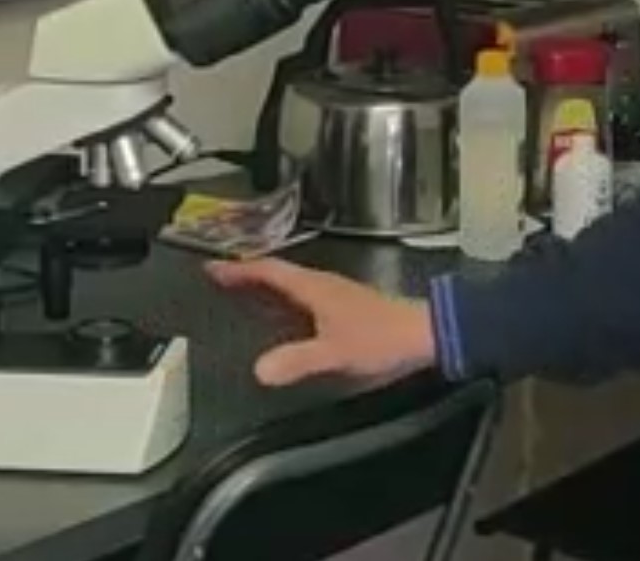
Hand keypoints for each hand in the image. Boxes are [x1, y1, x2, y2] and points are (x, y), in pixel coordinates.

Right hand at [204, 257, 438, 386]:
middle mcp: (324, 285)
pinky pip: (305, 299)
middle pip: (278, 275)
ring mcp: (336, 295)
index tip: (212, 269)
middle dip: (248, 276)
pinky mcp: (347, 308)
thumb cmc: (381, 339)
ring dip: (267, 288)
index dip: (240, 270)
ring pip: (293, 286)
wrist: (426, 335)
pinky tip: (284, 319)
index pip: (270, 271)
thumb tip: (258, 370)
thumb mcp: (335, 354)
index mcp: (315, 288)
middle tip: (219, 281)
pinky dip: (286, 302)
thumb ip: (297, 361)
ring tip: (242, 297)